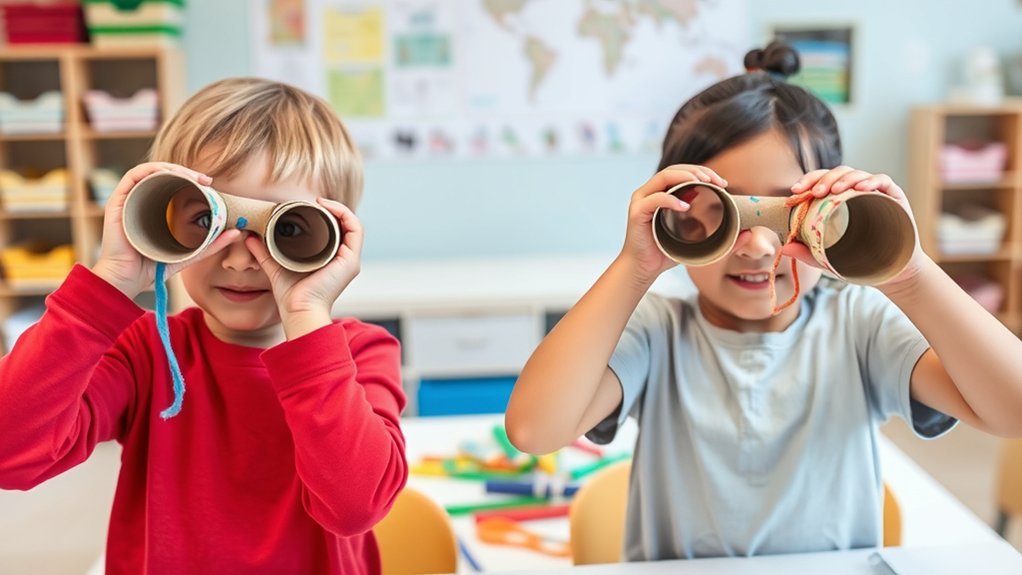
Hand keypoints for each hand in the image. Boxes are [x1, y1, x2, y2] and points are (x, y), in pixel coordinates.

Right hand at [92, 162, 241, 297]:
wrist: (127, 280)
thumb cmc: (152, 268)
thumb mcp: (189, 254)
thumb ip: (211, 245)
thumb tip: (236, 233)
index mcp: (155, 209)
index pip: (172, 184)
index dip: (190, 179)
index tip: (210, 184)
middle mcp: (141, 201)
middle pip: (163, 174)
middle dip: (186, 171)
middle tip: (206, 179)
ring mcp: (129, 200)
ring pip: (150, 171)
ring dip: (172, 168)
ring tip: (192, 177)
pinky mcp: (118, 201)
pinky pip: (133, 176)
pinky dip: (151, 170)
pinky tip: (168, 173)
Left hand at [245, 198, 362, 338]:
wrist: (299, 311)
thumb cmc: (291, 296)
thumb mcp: (275, 267)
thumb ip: (264, 252)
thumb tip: (251, 237)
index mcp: (332, 260)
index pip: (337, 231)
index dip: (327, 214)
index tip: (309, 205)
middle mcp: (345, 259)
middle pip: (345, 226)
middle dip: (332, 209)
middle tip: (313, 202)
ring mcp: (349, 260)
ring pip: (353, 225)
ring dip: (339, 209)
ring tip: (321, 202)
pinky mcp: (350, 261)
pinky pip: (356, 230)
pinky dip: (345, 215)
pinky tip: (328, 208)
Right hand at [620, 164, 727, 283]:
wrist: (643, 269)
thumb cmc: (667, 253)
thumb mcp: (699, 243)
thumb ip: (722, 237)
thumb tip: (749, 233)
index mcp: (663, 194)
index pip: (683, 173)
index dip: (703, 173)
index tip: (723, 183)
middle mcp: (650, 192)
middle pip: (675, 170)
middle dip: (698, 171)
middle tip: (717, 181)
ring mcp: (642, 200)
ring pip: (664, 177)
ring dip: (685, 176)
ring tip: (704, 183)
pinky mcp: (636, 212)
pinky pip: (655, 199)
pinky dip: (671, 199)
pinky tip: (685, 206)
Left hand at [783, 166, 924, 284]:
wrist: (890, 271)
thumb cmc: (857, 260)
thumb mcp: (827, 257)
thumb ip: (806, 253)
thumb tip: (785, 248)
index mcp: (838, 199)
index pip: (821, 181)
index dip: (808, 181)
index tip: (795, 191)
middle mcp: (855, 192)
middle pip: (838, 173)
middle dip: (824, 179)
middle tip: (815, 192)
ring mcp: (874, 193)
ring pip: (858, 174)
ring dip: (844, 179)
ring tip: (834, 191)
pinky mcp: (894, 197)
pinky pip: (883, 181)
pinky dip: (872, 181)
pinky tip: (861, 188)